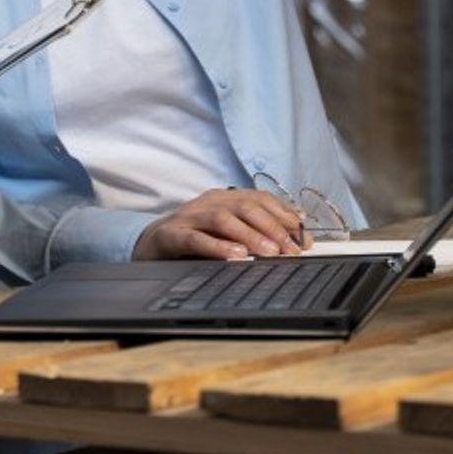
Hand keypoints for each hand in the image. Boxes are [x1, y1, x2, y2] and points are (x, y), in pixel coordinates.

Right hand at [133, 187, 309, 260]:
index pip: (259, 199)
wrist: (149, 245)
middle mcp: (208, 202)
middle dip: (273, 227)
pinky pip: (196, 238)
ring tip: (270, 252)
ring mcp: (188, 217)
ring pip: (223, 219)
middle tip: (291, 249)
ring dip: (250, 235)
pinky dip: (218, 246)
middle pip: (245, 206)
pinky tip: (235, 255)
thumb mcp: (226, 233)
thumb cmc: (194, 239)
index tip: (303, 237)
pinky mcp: (171, 235)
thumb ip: (254, 232)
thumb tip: (293, 239)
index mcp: (224, 197)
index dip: (284, 216)